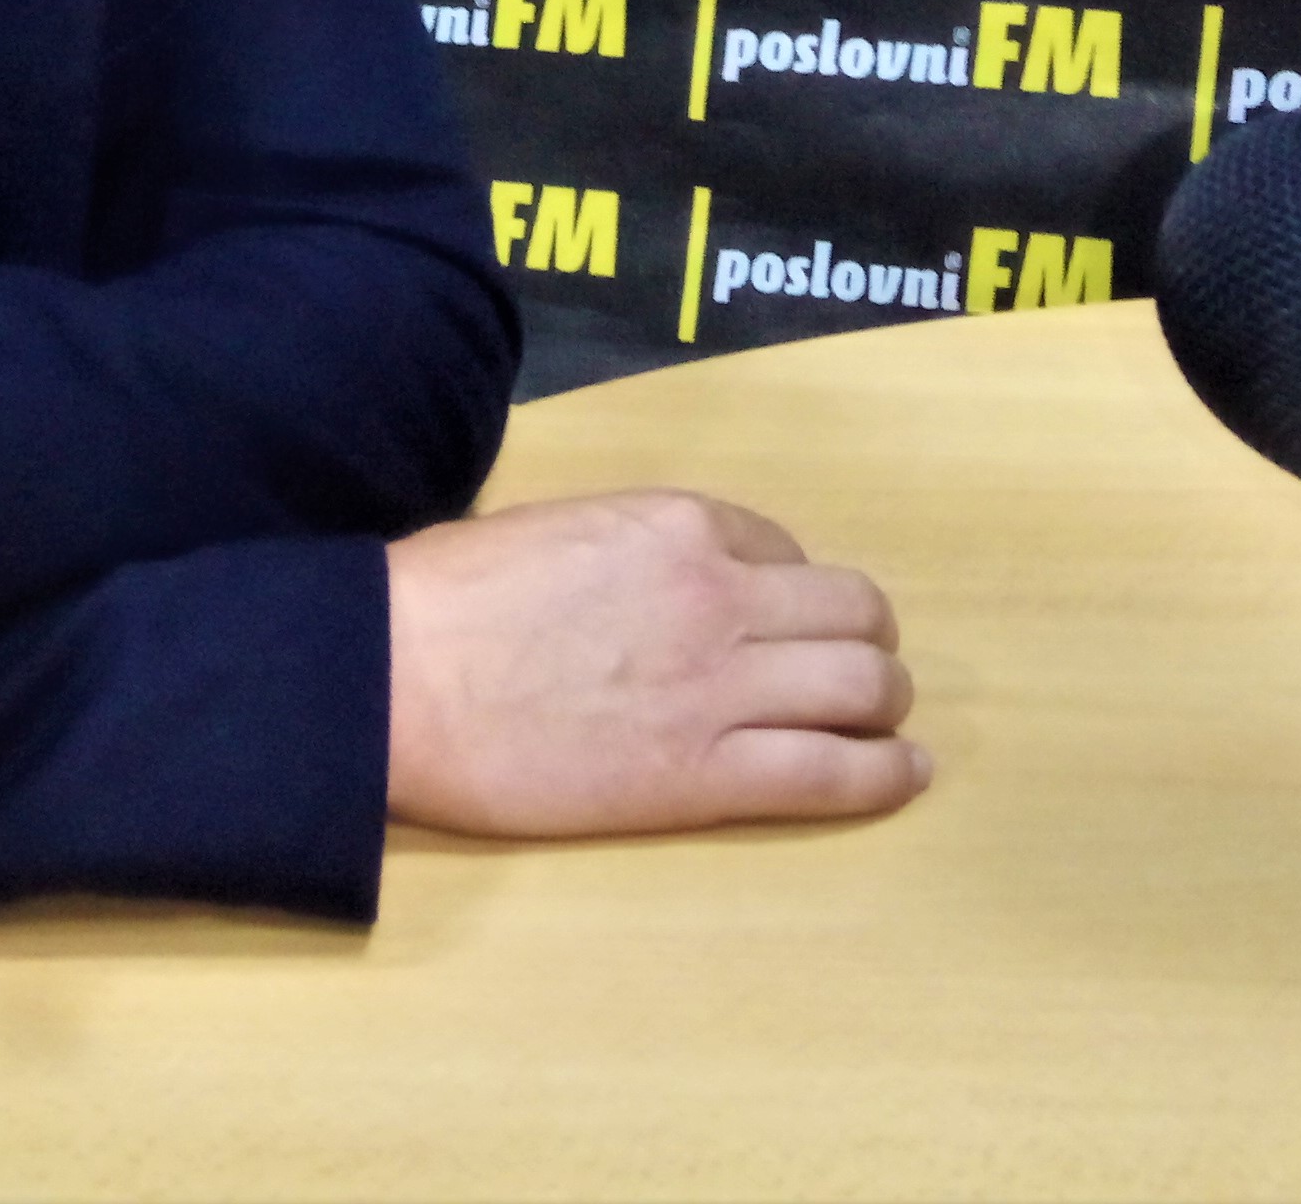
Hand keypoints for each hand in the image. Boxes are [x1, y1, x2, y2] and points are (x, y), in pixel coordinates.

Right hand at [381, 490, 925, 836]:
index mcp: (675, 524)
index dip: (790, 586)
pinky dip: (885, 776)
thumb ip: (628, 550)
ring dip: (884, 701)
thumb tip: (652, 583)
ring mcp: (720, 686)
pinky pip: (832, 773)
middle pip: (852, 612)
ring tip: (881, 723)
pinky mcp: (704, 775)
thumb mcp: (553, 528)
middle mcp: (718, 594)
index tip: (777, 617)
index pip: (782, 547)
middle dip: (864, 640)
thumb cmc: (444, 599)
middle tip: (850, 670)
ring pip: (864, 685)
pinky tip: (905, 775)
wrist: (395, 678)